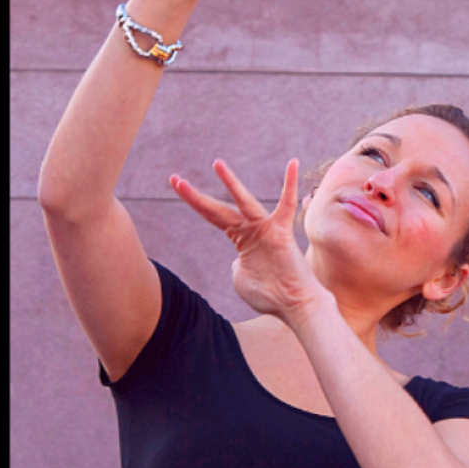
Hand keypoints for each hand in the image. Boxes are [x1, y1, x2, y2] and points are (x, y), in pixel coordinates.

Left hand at [171, 158, 329, 321]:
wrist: (293, 304)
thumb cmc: (269, 296)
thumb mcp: (241, 280)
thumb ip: (236, 266)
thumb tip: (237, 261)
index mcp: (240, 238)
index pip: (212, 215)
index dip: (195, 201)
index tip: (177, 183)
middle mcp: (251, 228)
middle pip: (217, 208)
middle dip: (195, 196)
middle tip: (175, 179)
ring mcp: (265, 228)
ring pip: (244, 201)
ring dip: (230, 182)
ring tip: (216, 163)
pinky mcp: (280, 231)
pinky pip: (286, 204)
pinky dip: (290, 184)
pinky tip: (292, 163)